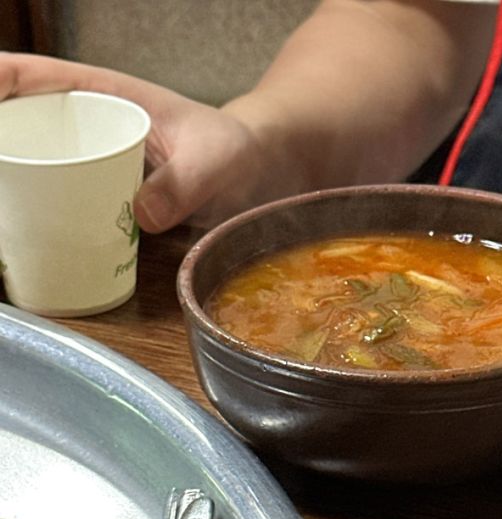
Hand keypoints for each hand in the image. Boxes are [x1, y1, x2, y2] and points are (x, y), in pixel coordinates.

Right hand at [0, 52, 284, 231]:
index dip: (2, 82)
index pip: (41, 78)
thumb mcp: (215, 159)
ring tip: (7, 211)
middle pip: (27, 125)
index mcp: (110, 95)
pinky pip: (65, 202)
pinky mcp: (105, 197)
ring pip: (40, 166)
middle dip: (5, 144)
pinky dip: (44, 214)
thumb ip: (184, 183)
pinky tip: (28, 234)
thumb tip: (139, 216)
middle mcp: (94, 127)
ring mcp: (97, 163)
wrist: (253, 175)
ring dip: (18, 183)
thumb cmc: (233, 150)